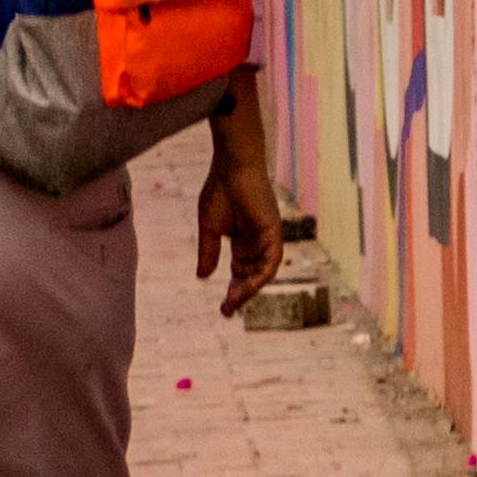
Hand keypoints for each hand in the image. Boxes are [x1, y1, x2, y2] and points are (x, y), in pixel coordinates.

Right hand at [193, 122, 289, 317]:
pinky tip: (247, 286)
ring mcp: (267, 237)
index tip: (223, 308)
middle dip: (240, 295)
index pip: (239, 272)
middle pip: (251, 276)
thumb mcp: (209, 227)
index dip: (232, 290)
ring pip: (263, 272)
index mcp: (242, 242)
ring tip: (234, 302)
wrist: (232, 165)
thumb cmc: (220, 189)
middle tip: (227, 311)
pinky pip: (271, 260)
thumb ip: (208, 252)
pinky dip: (261, 274)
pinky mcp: (274, 231)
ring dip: (249, 289)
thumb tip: (202, 277)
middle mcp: (257, 242)